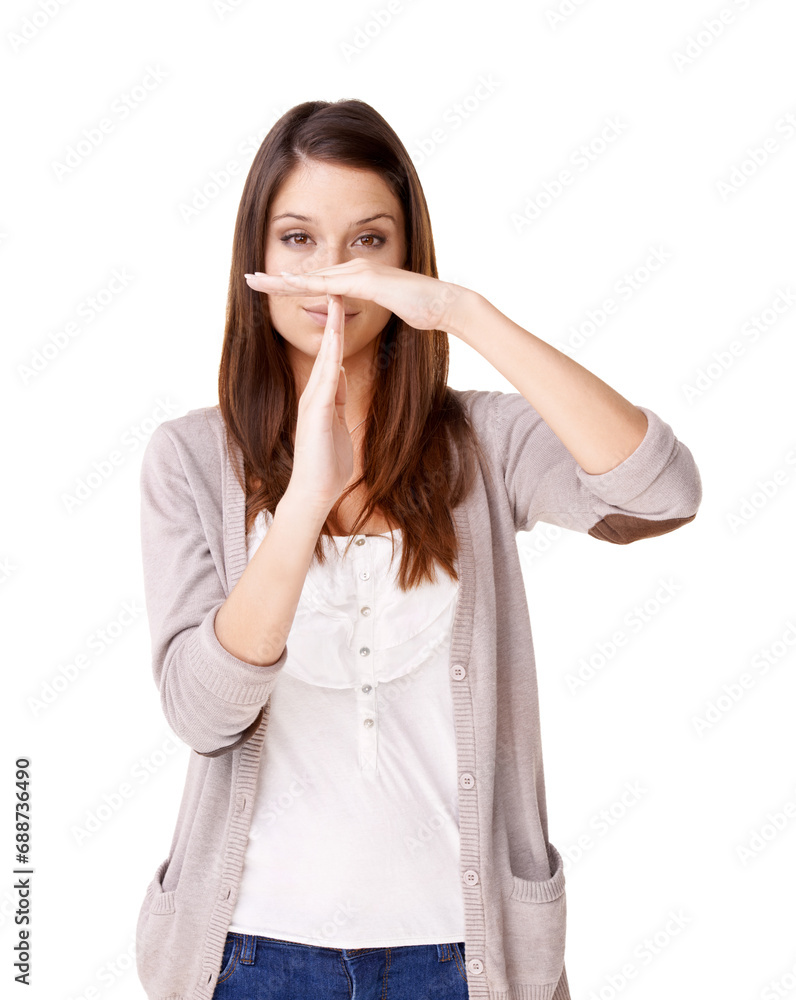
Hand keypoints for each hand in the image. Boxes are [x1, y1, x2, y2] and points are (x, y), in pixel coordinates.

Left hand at [243, 259, 467, 334]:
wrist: (445, 303)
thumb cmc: (423, 309)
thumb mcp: (389, 309)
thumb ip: (370, 306)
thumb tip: (361, 311)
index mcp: (357, 278)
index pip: (316, 281)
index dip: (290, 283)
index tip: (266, 286)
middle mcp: (354, 270)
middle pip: (307, 275)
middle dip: (276, 278)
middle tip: (247, 279)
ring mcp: (360, 272)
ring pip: (313, 277)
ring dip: (283, 280)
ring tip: (256, 281)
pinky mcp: (367, 281)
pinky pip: (331, 284)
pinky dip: (307, 285)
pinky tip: (288, 285)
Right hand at [285, 295, 354, 514]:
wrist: (314, 490)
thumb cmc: (327, 464)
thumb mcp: (338, 426)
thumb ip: (339, 405)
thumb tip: (343, 389)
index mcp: (322, 396)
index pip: (332, 357)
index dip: (337, 332)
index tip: (343, 308)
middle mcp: (314, 394)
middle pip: (326, 350)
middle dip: (331, 321)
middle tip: (335, 289)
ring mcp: (313, 402)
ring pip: (325, 360)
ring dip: (331, 333)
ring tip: (334, 304)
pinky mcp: (316, 414)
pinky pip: (326, 382)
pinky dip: (330, 362)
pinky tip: (335, 346)